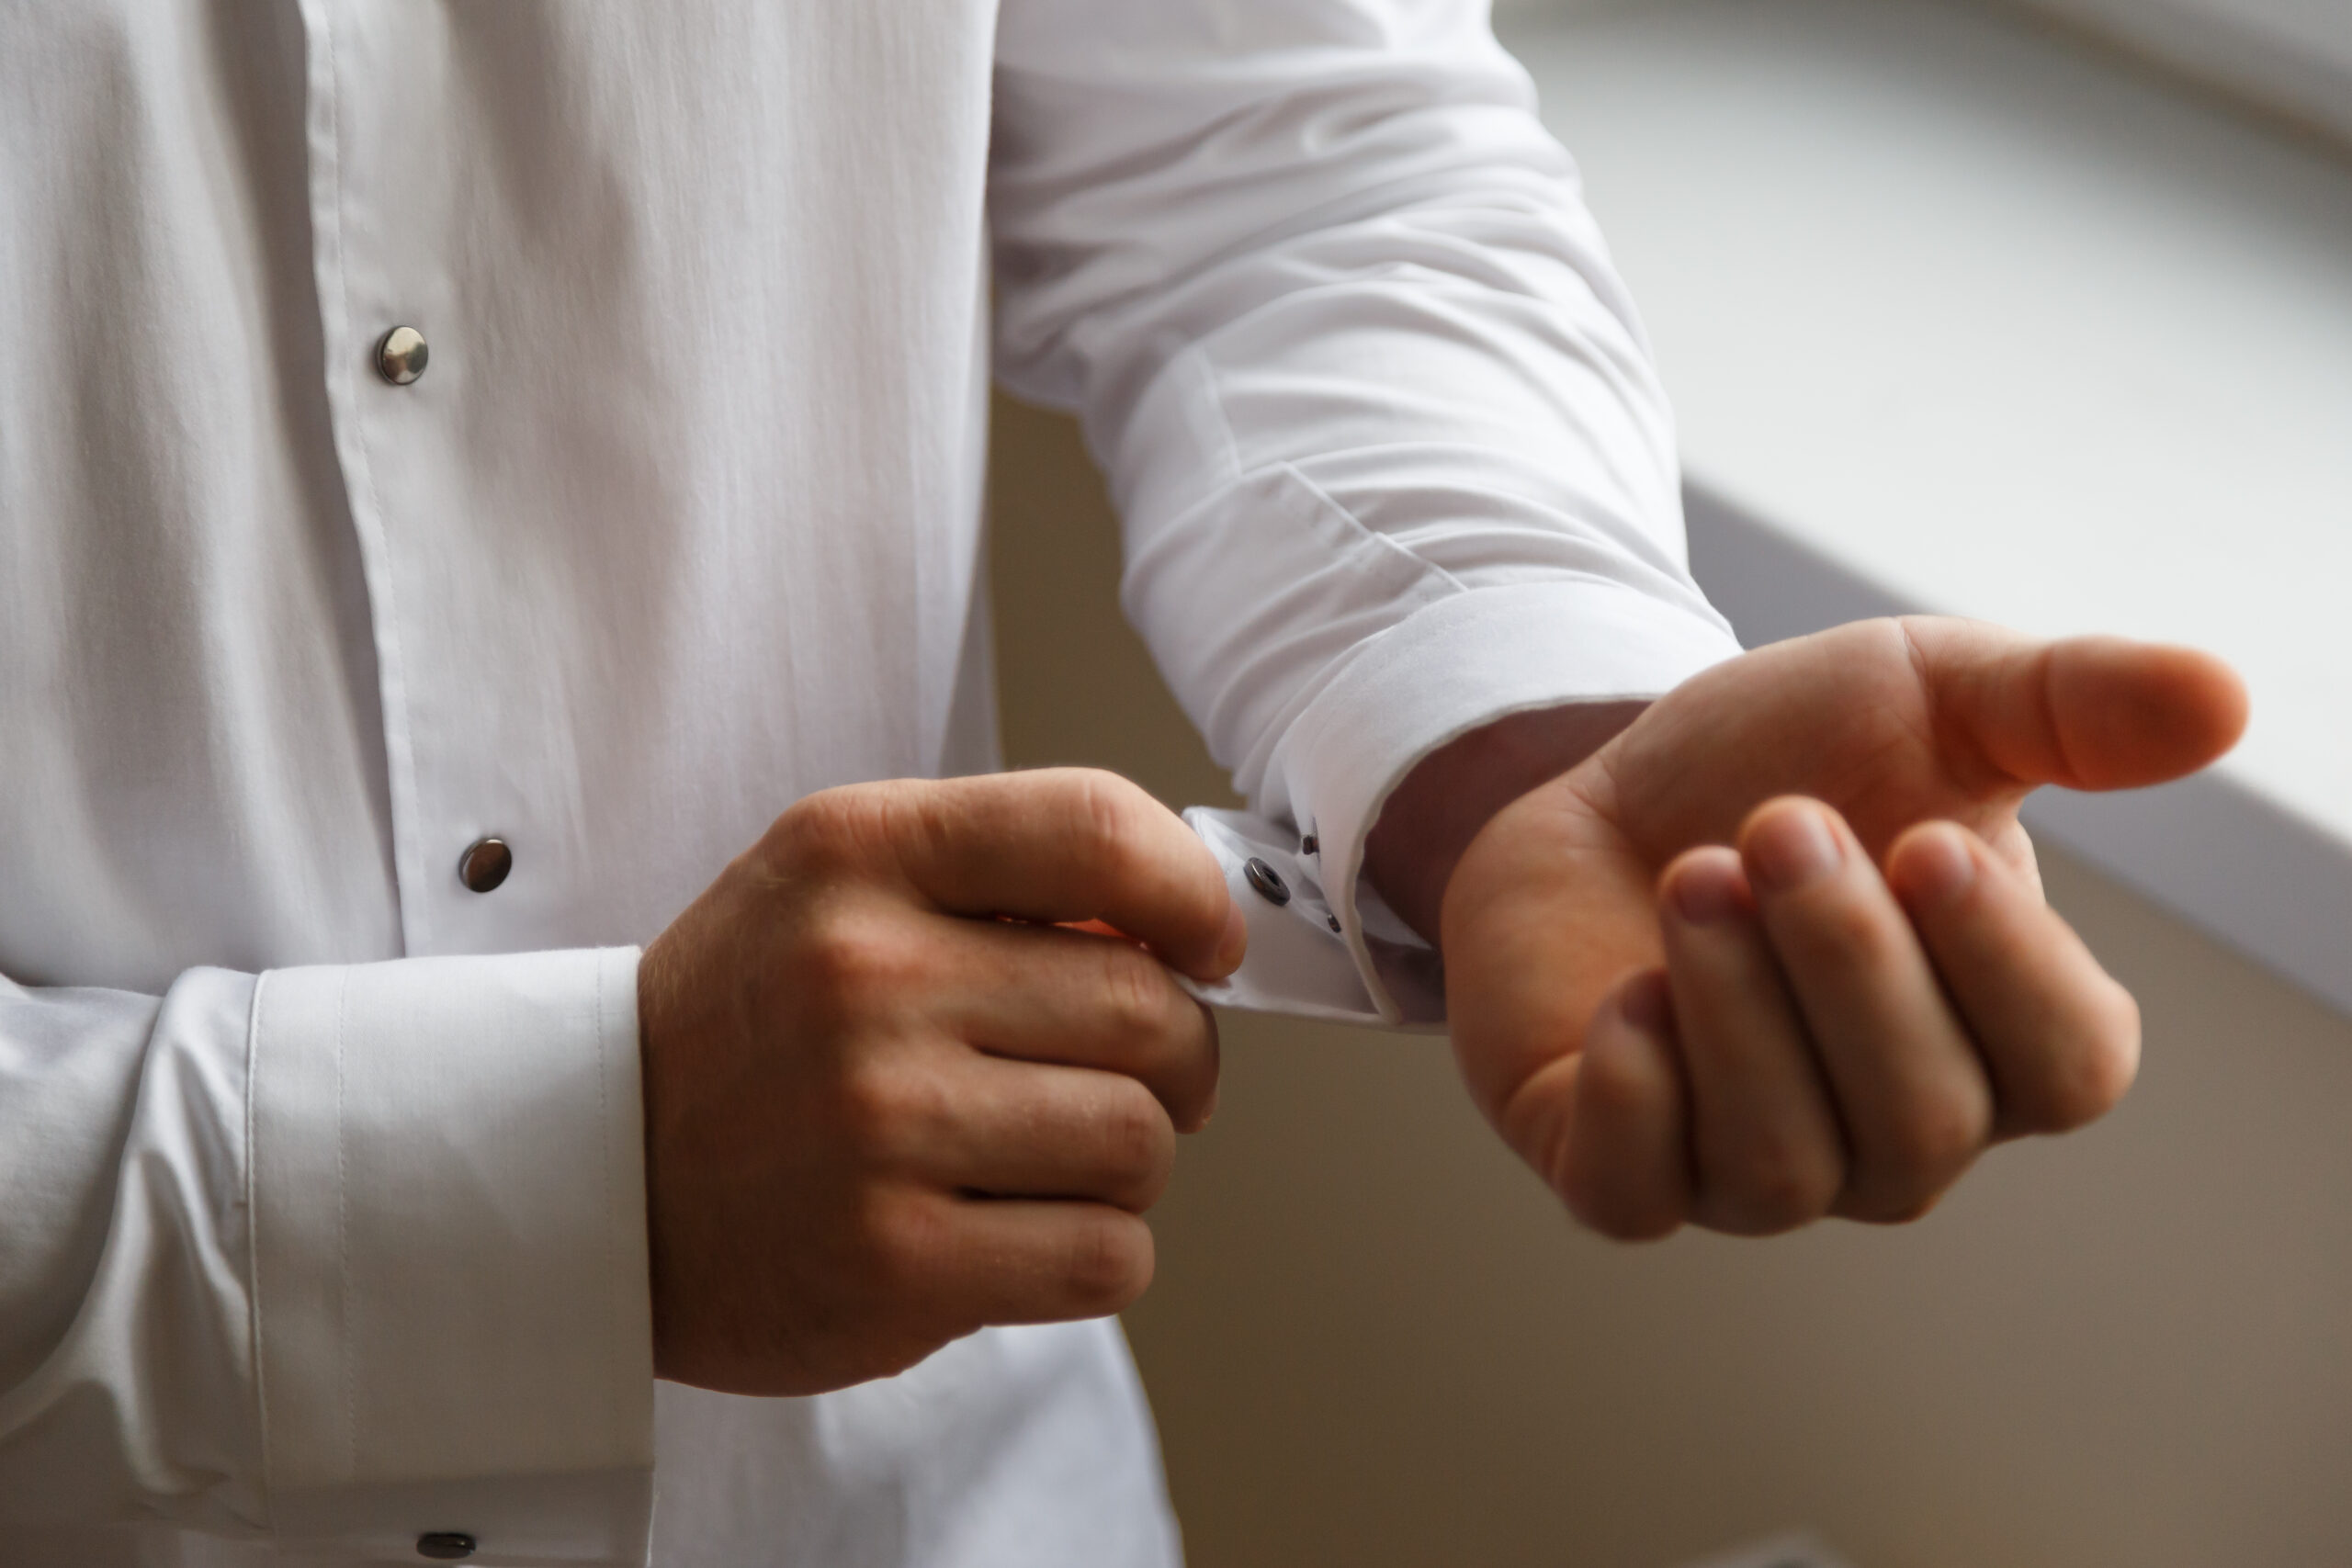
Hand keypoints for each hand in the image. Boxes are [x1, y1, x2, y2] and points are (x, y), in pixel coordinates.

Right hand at [638, 769, 1243, 1394]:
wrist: (586, 1180)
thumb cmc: (749, 1024)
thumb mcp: (839, 889)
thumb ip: (1003, 878)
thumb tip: (1190, 930)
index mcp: (860, 854)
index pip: (1097, 830)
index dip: (1190, 893)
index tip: (1208, 944)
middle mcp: (866, 977)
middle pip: (1148, 1010)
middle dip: (1177, 1056)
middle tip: (1130, 1078)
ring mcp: (876, 1125)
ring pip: (1139, 1143)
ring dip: (1129, 1162)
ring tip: (1047, 1158)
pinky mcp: (891, 1263)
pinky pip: (1104, 1257)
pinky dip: (1095, 1252)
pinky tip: (1021, 1229)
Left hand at [1432, 618, 2246, 1239]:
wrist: (1607, 783)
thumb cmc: (1784, 760)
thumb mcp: (1934, 698)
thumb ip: (2072, 705)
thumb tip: (2221, 699)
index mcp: (2002, 1037)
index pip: (2069, 1069)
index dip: (2007, 964)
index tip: (1928, 841)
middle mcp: (1892, 1135)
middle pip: (1925, 1119)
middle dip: (1848, 960)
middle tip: (1777, 824)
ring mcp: (1751, 1171)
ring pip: (1783, 1165)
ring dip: (1738, 1008)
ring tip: (1693, 874)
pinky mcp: (1617, 1168)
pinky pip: (1636, 1197)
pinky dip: (1636, 1099)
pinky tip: (1629, 993)